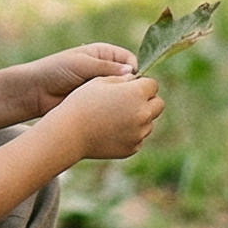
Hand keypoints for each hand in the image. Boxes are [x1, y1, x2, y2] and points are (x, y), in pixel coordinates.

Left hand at [20, 44, 135, 117]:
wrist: (35, 91)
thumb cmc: (56, 71)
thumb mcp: (82, 65)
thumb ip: (106, 68)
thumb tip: (132, 72)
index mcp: (104, 54)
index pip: (130, 61)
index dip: (135, 72)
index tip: (132, 84)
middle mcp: (106, 69)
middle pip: (129, 79)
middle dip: (130, 88)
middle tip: (129, 99)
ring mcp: (102, 87)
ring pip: (122, 94)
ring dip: (122, 101)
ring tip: (120, 108)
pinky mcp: (97, 102)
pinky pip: (112, 106)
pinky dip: (114, 110)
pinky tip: (115, 116)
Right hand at [47, 73, 162, 160]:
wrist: (69, 133)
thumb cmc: (82, 102)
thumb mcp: (101, 81)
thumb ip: (123, 78)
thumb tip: (136, 80)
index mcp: (136, 93)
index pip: (153, 85)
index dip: (141, 84)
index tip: (129, 87)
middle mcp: (143, 114)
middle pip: (158, 104)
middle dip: (147, 101)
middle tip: (128, 101)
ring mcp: (139, 133)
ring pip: (148, 122)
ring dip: (139, 118)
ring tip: (115, 116)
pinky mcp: (132, 148)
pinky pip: (138, 137)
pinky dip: (130, 133)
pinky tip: (110, 130)